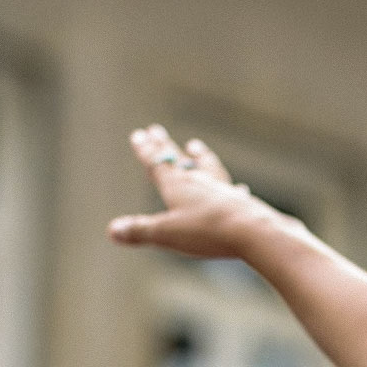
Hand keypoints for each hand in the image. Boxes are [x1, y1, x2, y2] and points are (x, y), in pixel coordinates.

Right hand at [107, 124, 277, 257]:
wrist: (254, 233)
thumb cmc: (208, 232)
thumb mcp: (167, 235)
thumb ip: (140, 231)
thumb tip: (112, 231)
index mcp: (178, 185)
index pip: (157, 164)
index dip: (146, 151)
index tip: (139, 135)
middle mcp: (200, 182)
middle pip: (179, 161)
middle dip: (165, 147)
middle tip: (156, 131)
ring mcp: (224, 191)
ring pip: (209, 169)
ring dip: (201, 158)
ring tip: (197, 147)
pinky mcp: (244, 204)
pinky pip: (235, 192)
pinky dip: (232, 189)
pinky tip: (240, 189)